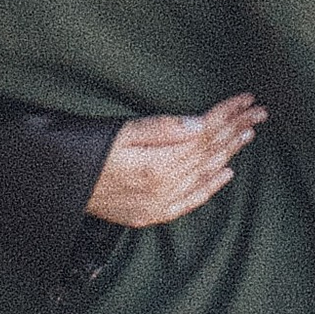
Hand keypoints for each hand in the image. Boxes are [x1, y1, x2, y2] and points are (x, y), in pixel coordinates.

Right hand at [86, 93, 264, 227]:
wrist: (55, 193)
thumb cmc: (80, 155)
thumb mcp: (116, 133)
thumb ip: (160, 128)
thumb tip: (199, 123)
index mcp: (157, 164)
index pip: (203, 133)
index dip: (227, 114)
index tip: (247, 99)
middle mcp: (164, 187)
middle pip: (209, 152)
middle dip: (236, 129)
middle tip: (260, 111)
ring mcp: (159, 204)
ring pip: (204, 173)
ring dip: (229, 152)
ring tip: (249, 133)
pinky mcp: (151, 214)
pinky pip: (190, 201)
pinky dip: (210, 187)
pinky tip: (226, 174)